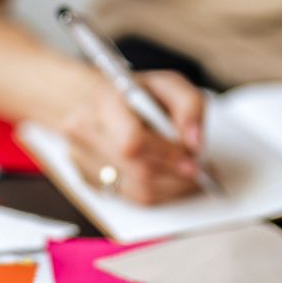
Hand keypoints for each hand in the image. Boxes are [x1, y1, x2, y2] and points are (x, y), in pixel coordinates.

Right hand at [62, 70, 203, 204]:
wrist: (96, 102)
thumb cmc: (135, 94)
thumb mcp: (168, 84)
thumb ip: (189, 106)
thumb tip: (195, 143)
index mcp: (104, 101)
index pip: (133, 141)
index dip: (167, 155)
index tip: (193, 160)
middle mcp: (85, 130)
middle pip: (138, 170)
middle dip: (177, 174)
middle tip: (200, 169)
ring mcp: (81, 159)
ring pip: (138, 190)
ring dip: (172, 187)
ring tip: (189, 174)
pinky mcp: (88, 181)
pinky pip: (132, 198)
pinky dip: (158, 192)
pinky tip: (169, 179)